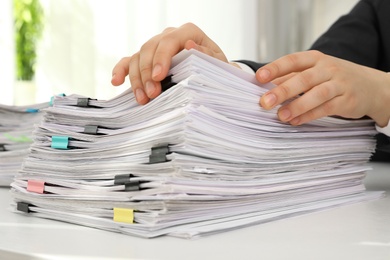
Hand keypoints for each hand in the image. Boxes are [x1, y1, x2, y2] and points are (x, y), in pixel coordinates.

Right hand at [111, 23, 228, 104]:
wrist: (211, 74)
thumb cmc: (214, 69)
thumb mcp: (217, 64)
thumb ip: (207, 56)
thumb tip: (190, 46)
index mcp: (187, 32)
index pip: (169, 41)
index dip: (161, 58)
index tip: (158, 77)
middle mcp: (168, 36)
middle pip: (149, 49)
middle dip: (147, 74)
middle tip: (152, 95)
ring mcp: (155, 47)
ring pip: (137, 57)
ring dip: (136, 79)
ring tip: (142, 99)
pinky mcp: (146, 59)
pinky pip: (128, 61)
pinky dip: (120, 70)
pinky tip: (115, 82)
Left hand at [257, 50, 389, 126]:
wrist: (371, 86)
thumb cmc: (333, 78)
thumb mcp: (314, 72)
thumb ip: (290, 77)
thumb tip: (262, 86)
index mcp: (315, 59)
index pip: (292, 60)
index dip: (275, 68)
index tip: (259, 77)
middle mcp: (327, 69)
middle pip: (303, 78)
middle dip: (282, 90)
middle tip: (265, 102)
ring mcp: (339, 84)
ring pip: (317, 94)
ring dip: (297, 106)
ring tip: (280, 116)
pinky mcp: (347, 101)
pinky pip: (326, 108)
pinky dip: (309, 115)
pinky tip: (295, 121)